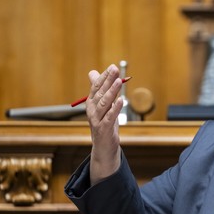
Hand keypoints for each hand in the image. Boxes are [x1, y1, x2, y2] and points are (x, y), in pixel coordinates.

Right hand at [86, 64, 123, 184]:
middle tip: (115, 69)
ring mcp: (96, 119)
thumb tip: (92, 72)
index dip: (104, 76)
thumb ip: (99, 89)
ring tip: (119, 82)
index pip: (96, 86)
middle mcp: (92, 110)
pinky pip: (110, 117)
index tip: (113, 67)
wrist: (103, 146)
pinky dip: (115, 108)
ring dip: (111, 92)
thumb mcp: (102, 105)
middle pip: (100, 93)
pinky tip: (121, 100)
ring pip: (104, 103)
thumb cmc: (104, 123)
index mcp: (91, 103)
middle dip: (108, 80)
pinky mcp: (103, 129)